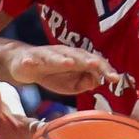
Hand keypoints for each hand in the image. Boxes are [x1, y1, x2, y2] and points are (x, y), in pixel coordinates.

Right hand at [3, 44, 122, 94]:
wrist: (24, 63)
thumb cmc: (52, 73)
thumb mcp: (72, 84)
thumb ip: (86, 83)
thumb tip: (96, 81)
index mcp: (76, 59)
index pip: (93, 62)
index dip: (104, 69)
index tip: (114, 79)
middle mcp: (63, 54)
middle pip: (77, 56)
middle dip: (86, 60)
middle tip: (95, 65)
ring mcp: (45, 55)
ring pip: (54, 56)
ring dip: (61, 59)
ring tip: (69, 63)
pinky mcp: (28, 59)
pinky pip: (29, 60)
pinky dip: (30, 61)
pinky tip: (29, 63)